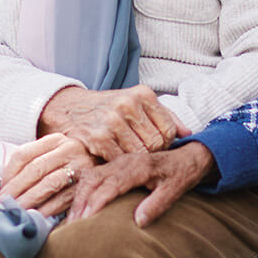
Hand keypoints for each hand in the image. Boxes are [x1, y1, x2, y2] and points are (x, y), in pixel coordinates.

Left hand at [0, 134, 95, 216]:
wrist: (112, 160)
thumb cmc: (74, 163)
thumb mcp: (56, 154)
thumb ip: (34, 161)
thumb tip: (4, 184)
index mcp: (55, 140)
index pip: (24, 154)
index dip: (8, 174)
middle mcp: (69, 149)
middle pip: (35, 169)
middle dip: (15, 190)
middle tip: (2, 205)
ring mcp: (81, 166)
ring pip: (49, 184)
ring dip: (29, 200)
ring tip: (16, 212)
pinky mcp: (89, 184)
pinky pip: (65, 198)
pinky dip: (48, 209)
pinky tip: (36, 217)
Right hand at [38, 85, 189, 159]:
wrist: (68, 107)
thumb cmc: (108, 109)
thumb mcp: (137, 104)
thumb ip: (165, 116)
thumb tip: (189, 133)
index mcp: (143, 94)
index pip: (169, 129)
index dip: (165, 143)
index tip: (153, 146)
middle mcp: (129, 104)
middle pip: (156, 144)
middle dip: (150, 153)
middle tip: (138, 154)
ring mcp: (113, 120)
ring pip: (140, 154)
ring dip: (134, 160)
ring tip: (126, 156)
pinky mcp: (98, 136)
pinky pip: (120, 160)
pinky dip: (118, 163)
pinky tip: (112, 158)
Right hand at [69, 141, 214, 224]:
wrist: (186, 157)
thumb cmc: (180, 174)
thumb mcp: (175, 190)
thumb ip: (157, 204)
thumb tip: (138, 222)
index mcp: (138, 166)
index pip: (111, 184)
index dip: (97, 202)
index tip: (87, 219)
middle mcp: (123, 162)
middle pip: (93, 180)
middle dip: (81, 203)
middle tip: (72, 226)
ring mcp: (117, 163)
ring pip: (89, 178)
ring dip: (78, 199)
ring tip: (71, 222)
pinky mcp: (113, 167)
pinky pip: (91, 177)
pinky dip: (81, 193)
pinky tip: (77, 209)